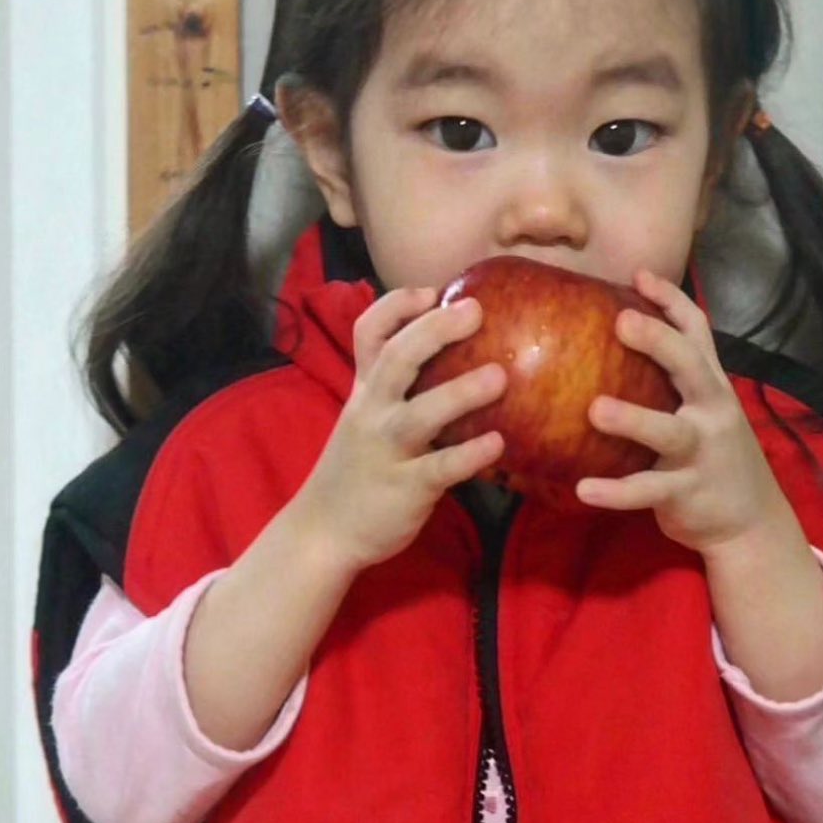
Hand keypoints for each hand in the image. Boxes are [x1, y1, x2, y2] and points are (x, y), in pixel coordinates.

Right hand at [292, 287, 505, 570]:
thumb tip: (452, 352)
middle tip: (476, 311)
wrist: (322, 531)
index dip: (397, 305)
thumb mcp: (365, 417)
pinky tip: (498, 444)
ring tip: (500, 376)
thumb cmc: (357, 467)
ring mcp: (386, 449)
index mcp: (365, 390)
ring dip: (461, 392)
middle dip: (434, 330)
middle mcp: (372, 411)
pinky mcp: (405, 487)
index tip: (433, 291)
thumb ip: (396, 386)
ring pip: (421, 413)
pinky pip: (440, 467)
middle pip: (397, 358)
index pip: (368, 332)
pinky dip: (470, 454)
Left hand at [576, 269, 787, 554]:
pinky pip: (648, 491)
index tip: (639, 275)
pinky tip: (583, 488)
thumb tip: (613, 337)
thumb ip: (670, 378)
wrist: (751, 520)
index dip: (671, 299)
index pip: (697, 331)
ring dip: (633, 420)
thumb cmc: (710, 452)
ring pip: (669, 432)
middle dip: (658, 341)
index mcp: (711, 384)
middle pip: (690, 366)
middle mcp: (711, 409)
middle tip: (620, 321)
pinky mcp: (687, 491)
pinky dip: (616, 492)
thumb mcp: (702, 408)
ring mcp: (702, 451)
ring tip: (595, 410)